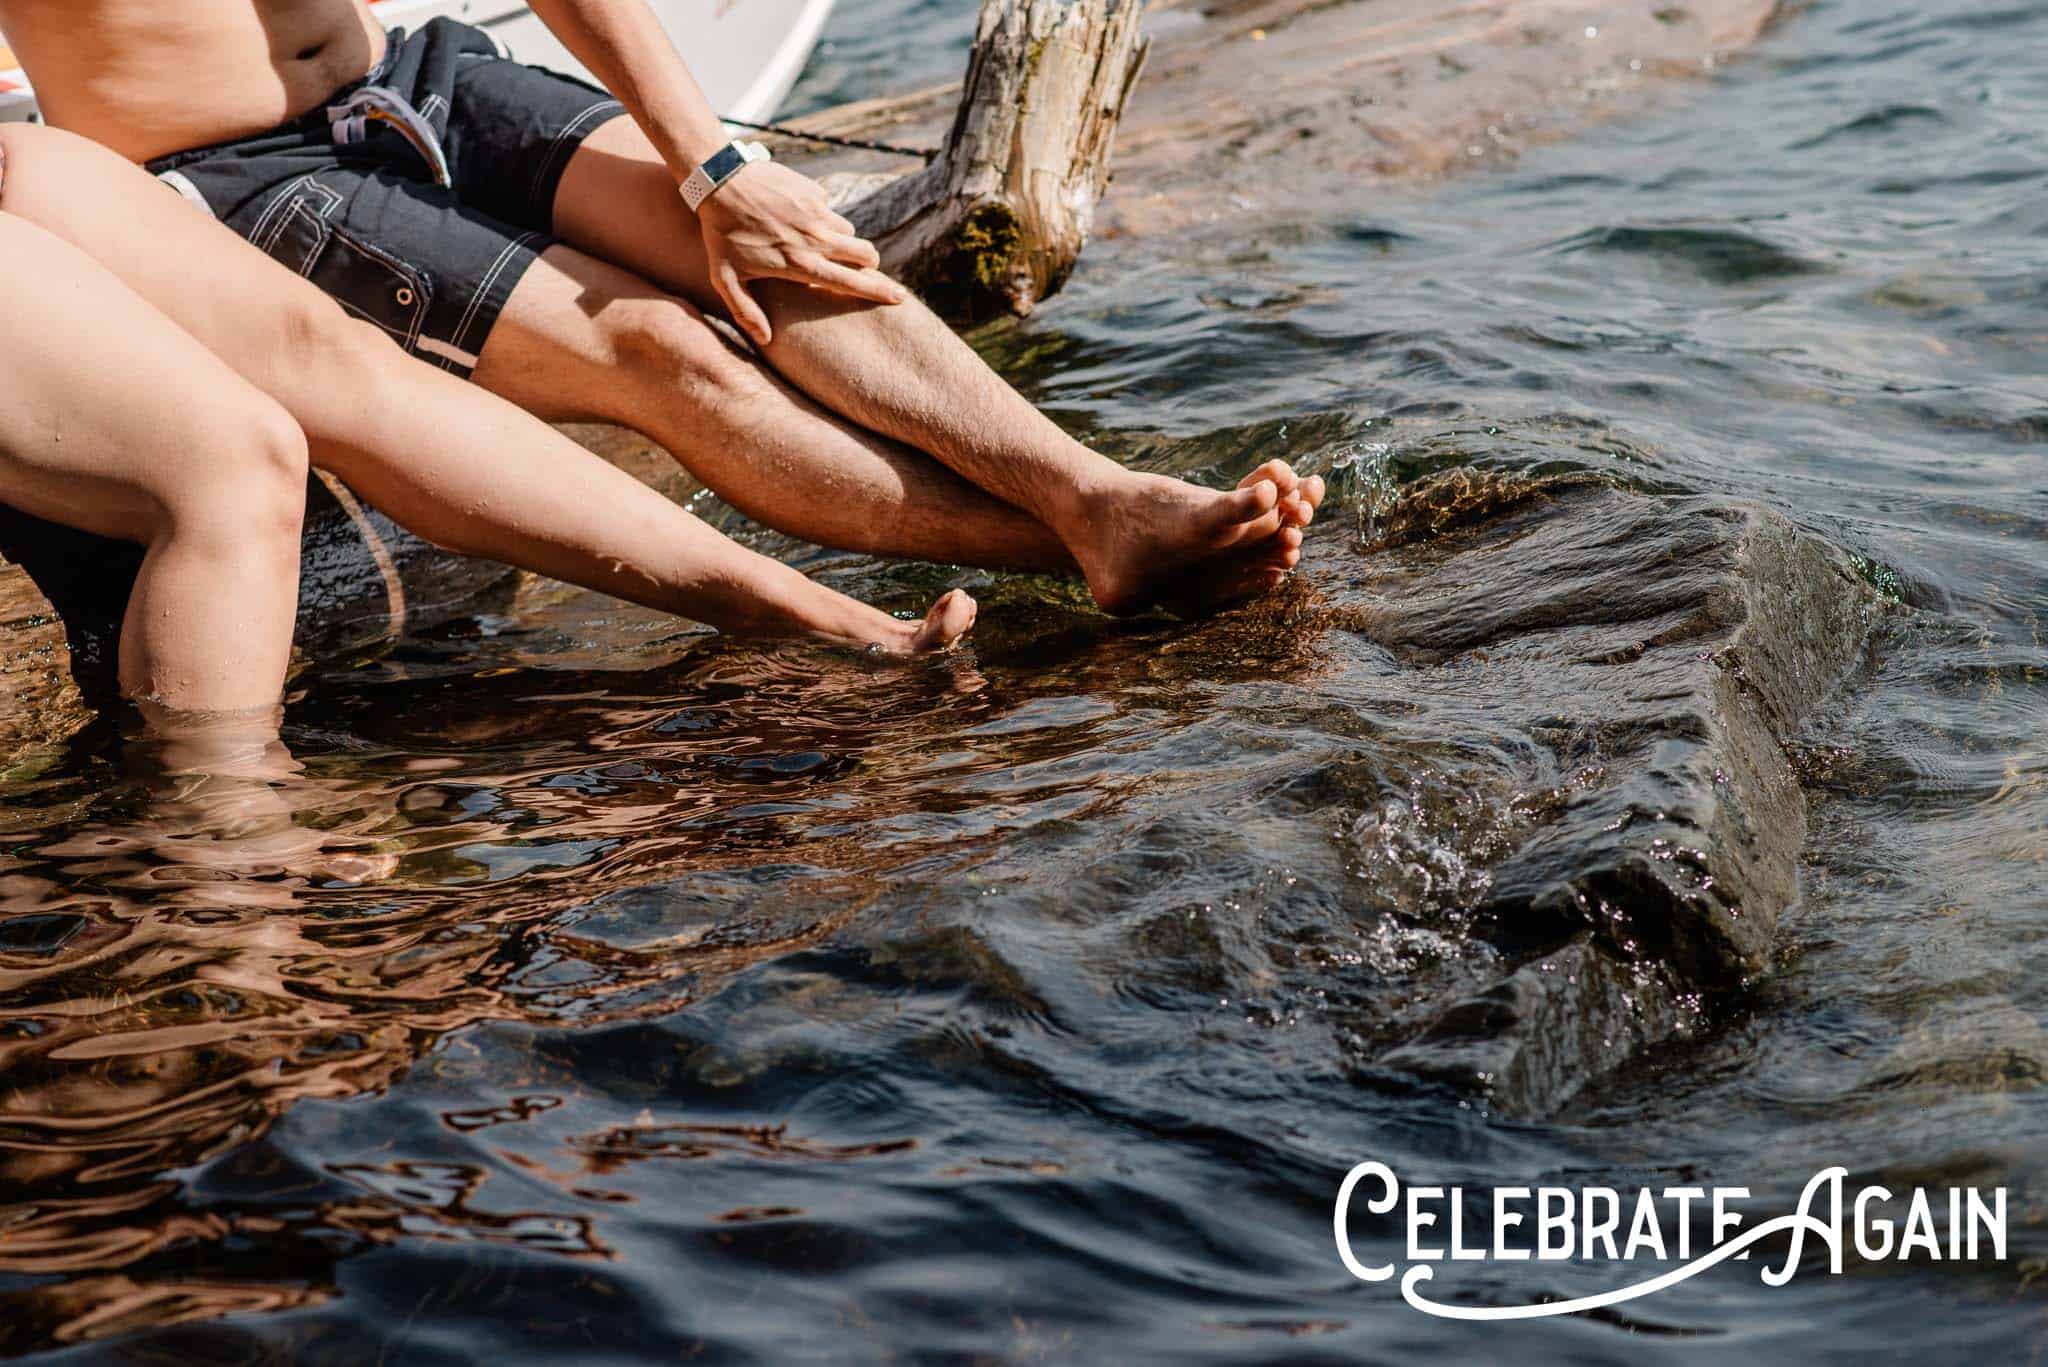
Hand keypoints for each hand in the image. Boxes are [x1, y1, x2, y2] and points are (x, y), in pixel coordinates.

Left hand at [694, 160, 907, 344]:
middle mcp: (815, 239)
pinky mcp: (813, 191)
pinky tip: (795, 214)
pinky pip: (827, 206)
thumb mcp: (725, 279)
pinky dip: (819, 213)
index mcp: (800, 264)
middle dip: (869, 263)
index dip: (878, 291)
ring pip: (847, 230)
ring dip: (840, 238)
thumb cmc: (721, 234)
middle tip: (863, 267)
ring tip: (818, 240)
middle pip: (864, 253)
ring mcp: (816, 213)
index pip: (850, 282)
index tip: (899, 298)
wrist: (721, 180)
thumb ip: (745, 312)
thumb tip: (766, 339)